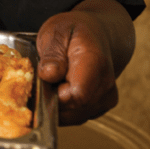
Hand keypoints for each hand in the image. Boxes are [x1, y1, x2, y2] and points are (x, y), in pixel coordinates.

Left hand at [36, 0, 134, 125]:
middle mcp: (105, 83)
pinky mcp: (101, 107)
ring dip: (56, 104)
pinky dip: (63, 108)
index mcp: (94, 61)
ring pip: (73, 116)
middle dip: (51, 99)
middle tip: (45, 77)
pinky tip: (61, 89)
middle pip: (73, 108)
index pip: (78, 95)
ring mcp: (106, 97)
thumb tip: (49, 74)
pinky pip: (76, 117)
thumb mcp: (56, 32)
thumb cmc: (73, 31)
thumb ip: (52, 53)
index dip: (54, 95)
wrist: (96, 34)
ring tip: (54, 81)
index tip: (43, 80)